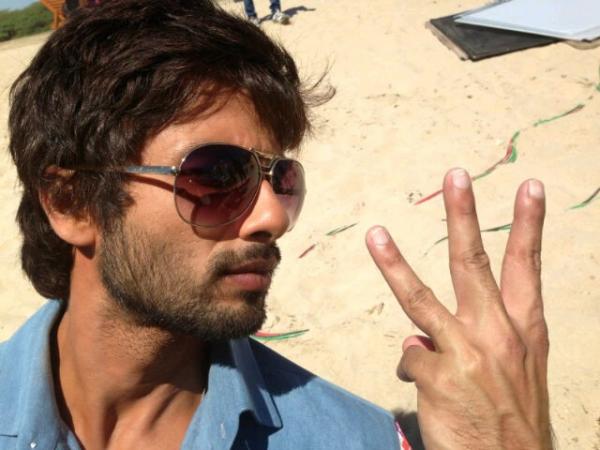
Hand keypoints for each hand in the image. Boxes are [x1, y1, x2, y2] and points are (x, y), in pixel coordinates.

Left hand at [366, 169, 551, 449]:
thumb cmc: (514, 419)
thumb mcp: (520, 373)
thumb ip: (483, 340)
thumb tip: (421, 335)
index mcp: (526, 330)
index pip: (528, 266)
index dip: (529, 225)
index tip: (530, 187)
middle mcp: (497, 333)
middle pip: (473, 262)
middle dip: (464, 215)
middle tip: (455, 175)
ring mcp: (465, 352)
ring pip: (420, 297)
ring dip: (394, 263)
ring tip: (375, 233)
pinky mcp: (438, 376)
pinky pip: (411, 358)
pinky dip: (416, 368)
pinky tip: (430, 390)